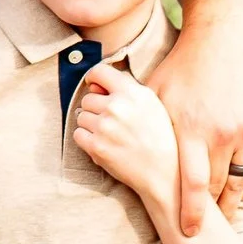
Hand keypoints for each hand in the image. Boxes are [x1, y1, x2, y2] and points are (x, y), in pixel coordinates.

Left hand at [70, 67, 182, 223]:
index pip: (99, 72)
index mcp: (132, 92)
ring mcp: (104, 127)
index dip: (93, 78)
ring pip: (81, 117)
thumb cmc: (160, 137)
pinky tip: (103, 144)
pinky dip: (86, 139)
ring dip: (91, 125)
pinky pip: (78, 134)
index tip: (94, 86)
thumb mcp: (151, 104)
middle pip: (87, 99)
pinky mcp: (96, 146)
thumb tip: (94, 85)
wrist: (164, 171)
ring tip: (110, 135)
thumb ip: (125, 90)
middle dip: (96, 109)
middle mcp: (116, 107)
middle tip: (112, 122)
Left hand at [144, 19, 242, 236]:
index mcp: (192, 130)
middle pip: (217, 188)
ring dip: (231, 202)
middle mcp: (221, 134)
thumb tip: (105, 132)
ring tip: (223, 217)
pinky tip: (240, 194)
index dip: (192, 212)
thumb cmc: (183, 68)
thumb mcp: (155, 94)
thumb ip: (135, 121)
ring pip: (240, 180)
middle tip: (205, 230)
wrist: (225, 42)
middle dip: (211, 212)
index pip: (193, 184)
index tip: (189, 232)